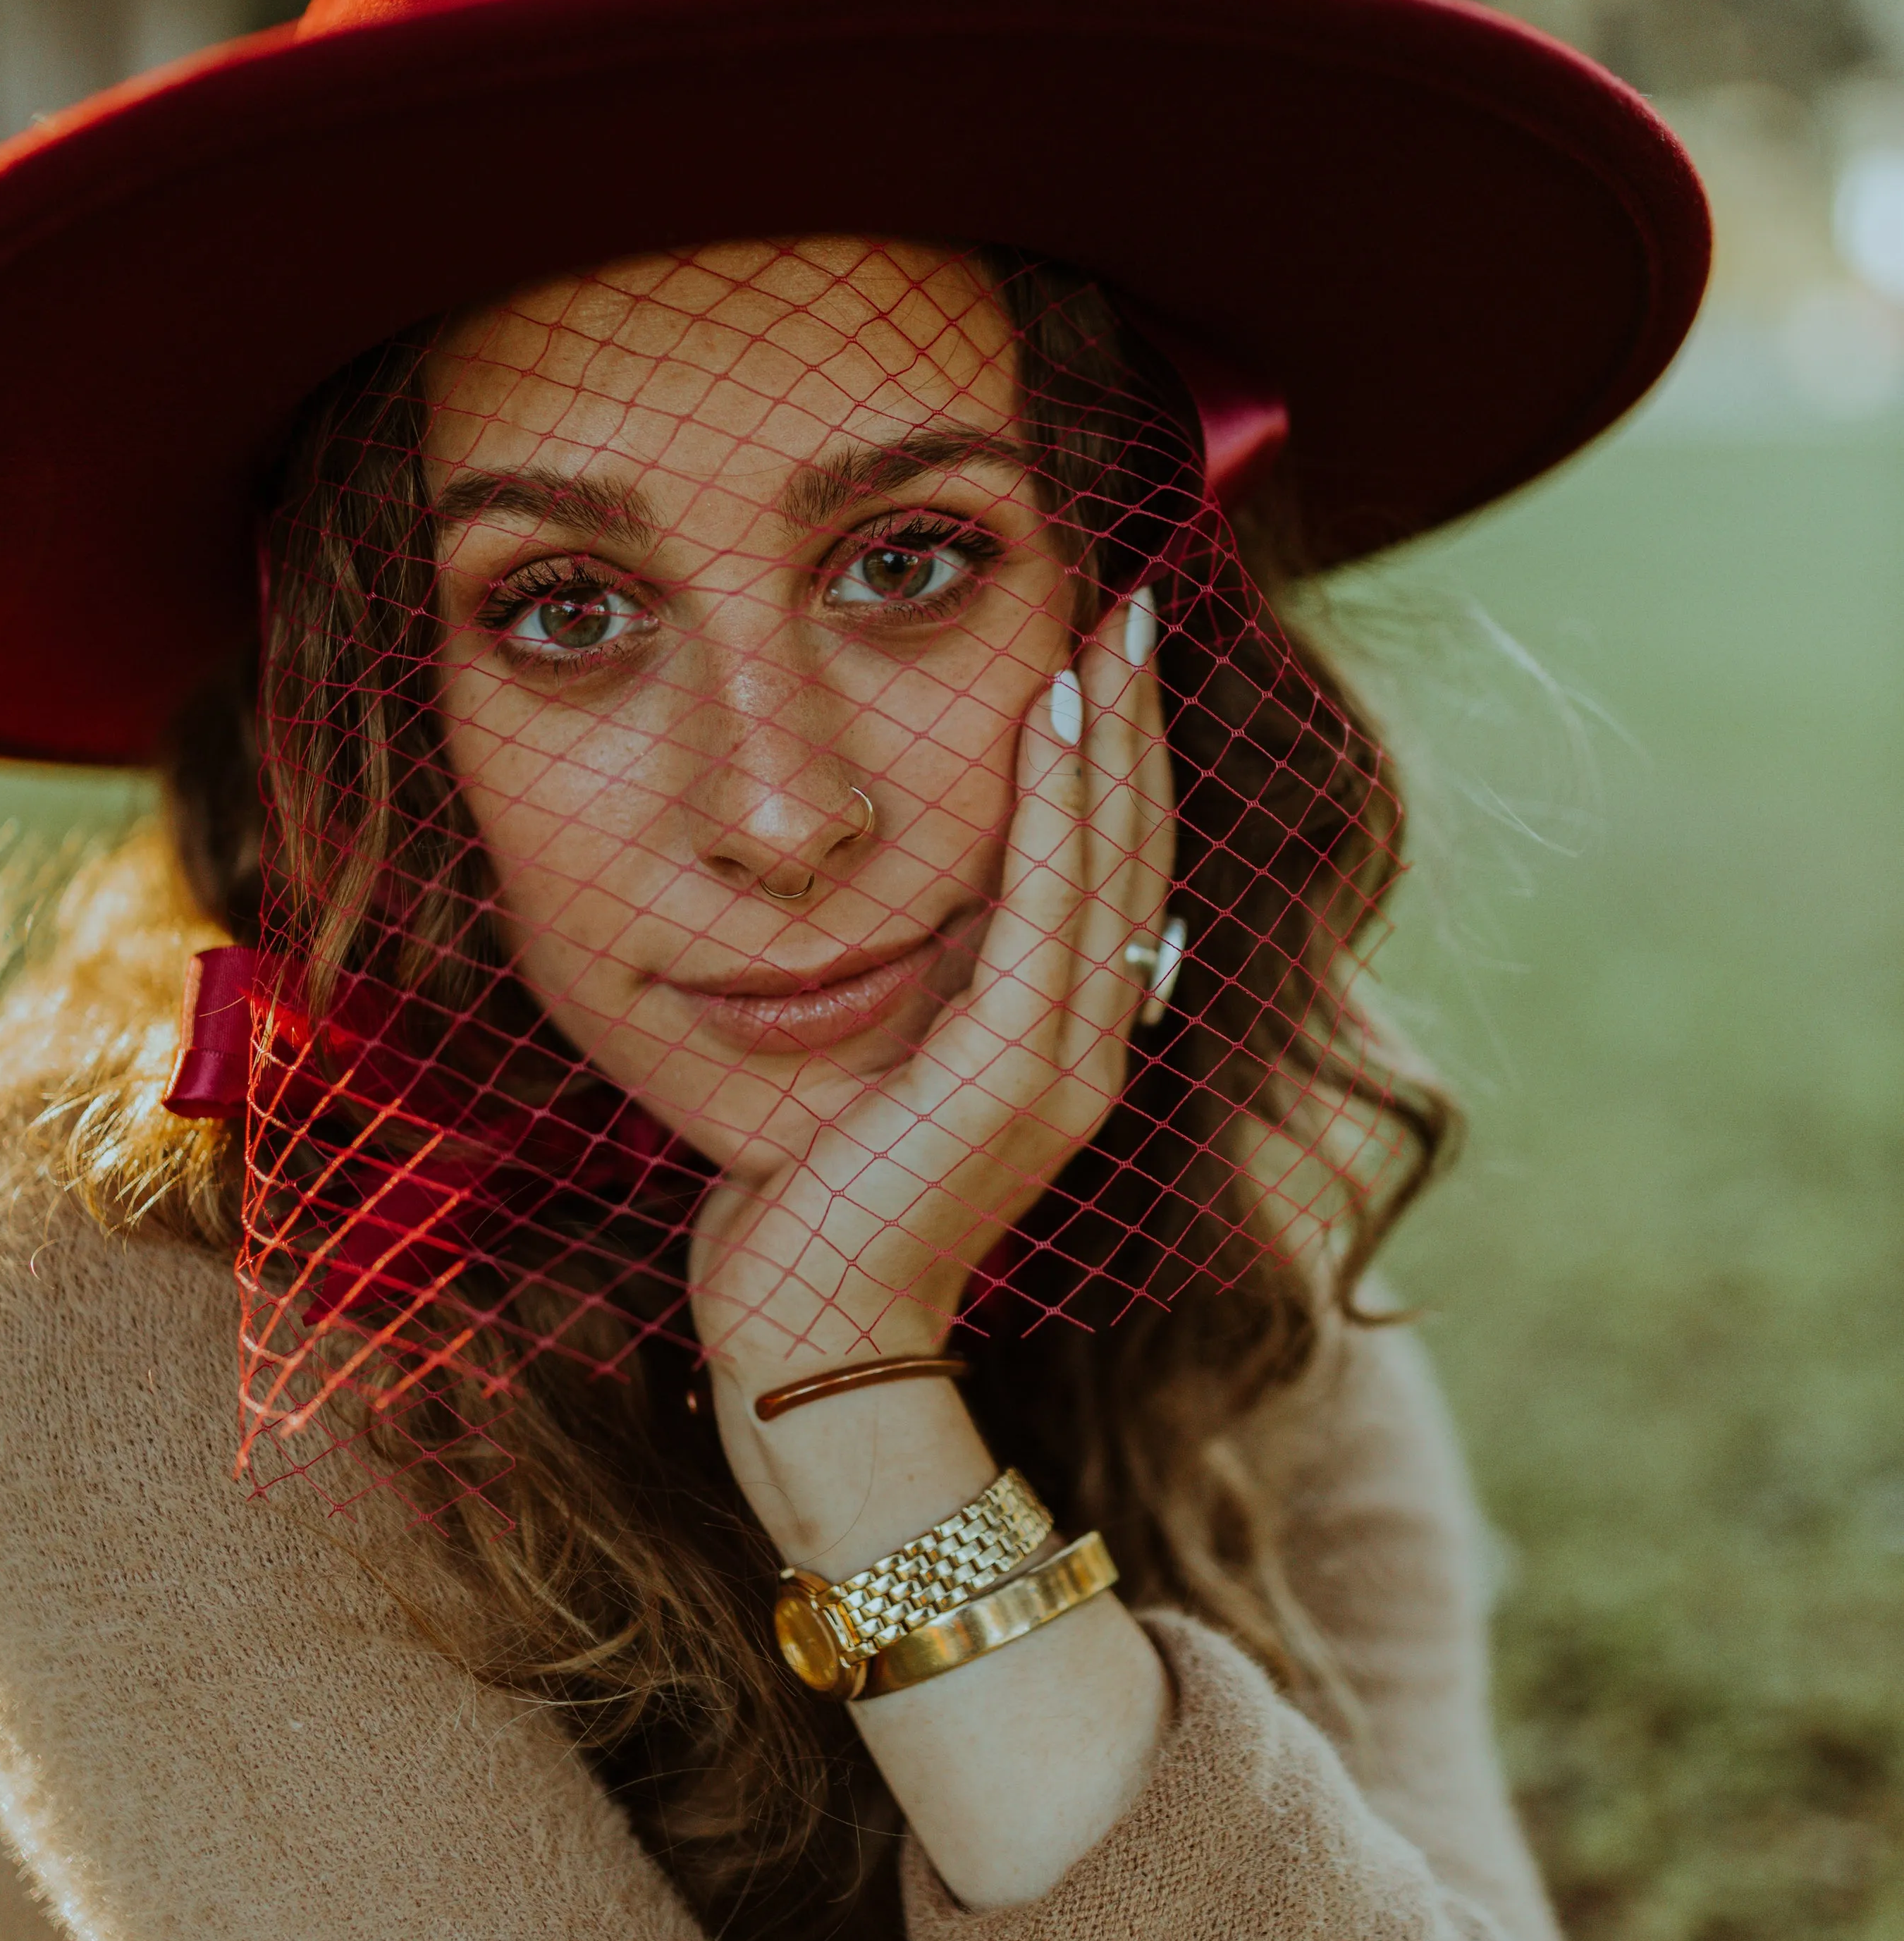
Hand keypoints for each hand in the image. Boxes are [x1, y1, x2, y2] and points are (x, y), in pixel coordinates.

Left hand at [687, 590, 1177, 1408]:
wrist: (804, 1338)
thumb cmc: (812, 1213)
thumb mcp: (876, 1075)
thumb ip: (917, 999)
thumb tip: (909, 910)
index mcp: (1061, 1050)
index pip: (1114, 877)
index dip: (1120, 765)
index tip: (1105, 657)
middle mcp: (1085, 1051)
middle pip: (1135, 852)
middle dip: (1133, 723)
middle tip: (1130, 601)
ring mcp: (1060, 1066)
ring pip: (1109, 864)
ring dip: (1109, 736)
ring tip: (1106, 626)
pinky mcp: (1009, 1076)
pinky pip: (1047, 910)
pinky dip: (1057, 804)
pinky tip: (1048, 716)